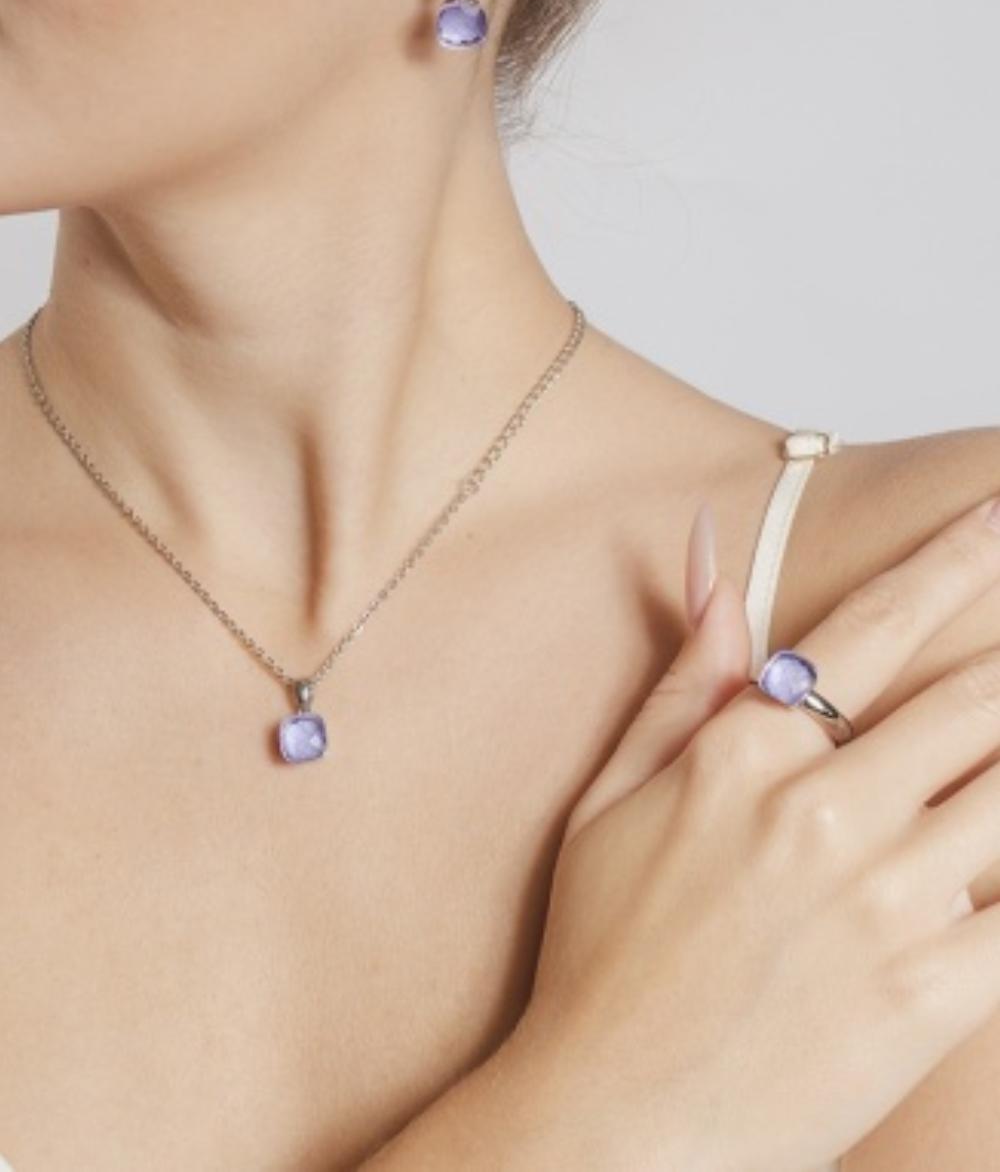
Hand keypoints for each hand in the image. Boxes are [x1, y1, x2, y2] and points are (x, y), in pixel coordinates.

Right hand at [512, 492, 999, 1171]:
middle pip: (972, 699)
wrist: (615, 1123)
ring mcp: (885, 903)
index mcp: (744, 756)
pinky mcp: (932, 992)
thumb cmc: (603, 954)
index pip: (873, 627)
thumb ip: (683, 674)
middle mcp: (824, 812)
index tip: (999, 515)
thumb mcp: (613, 796)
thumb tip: (707, 554)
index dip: (952, 559)